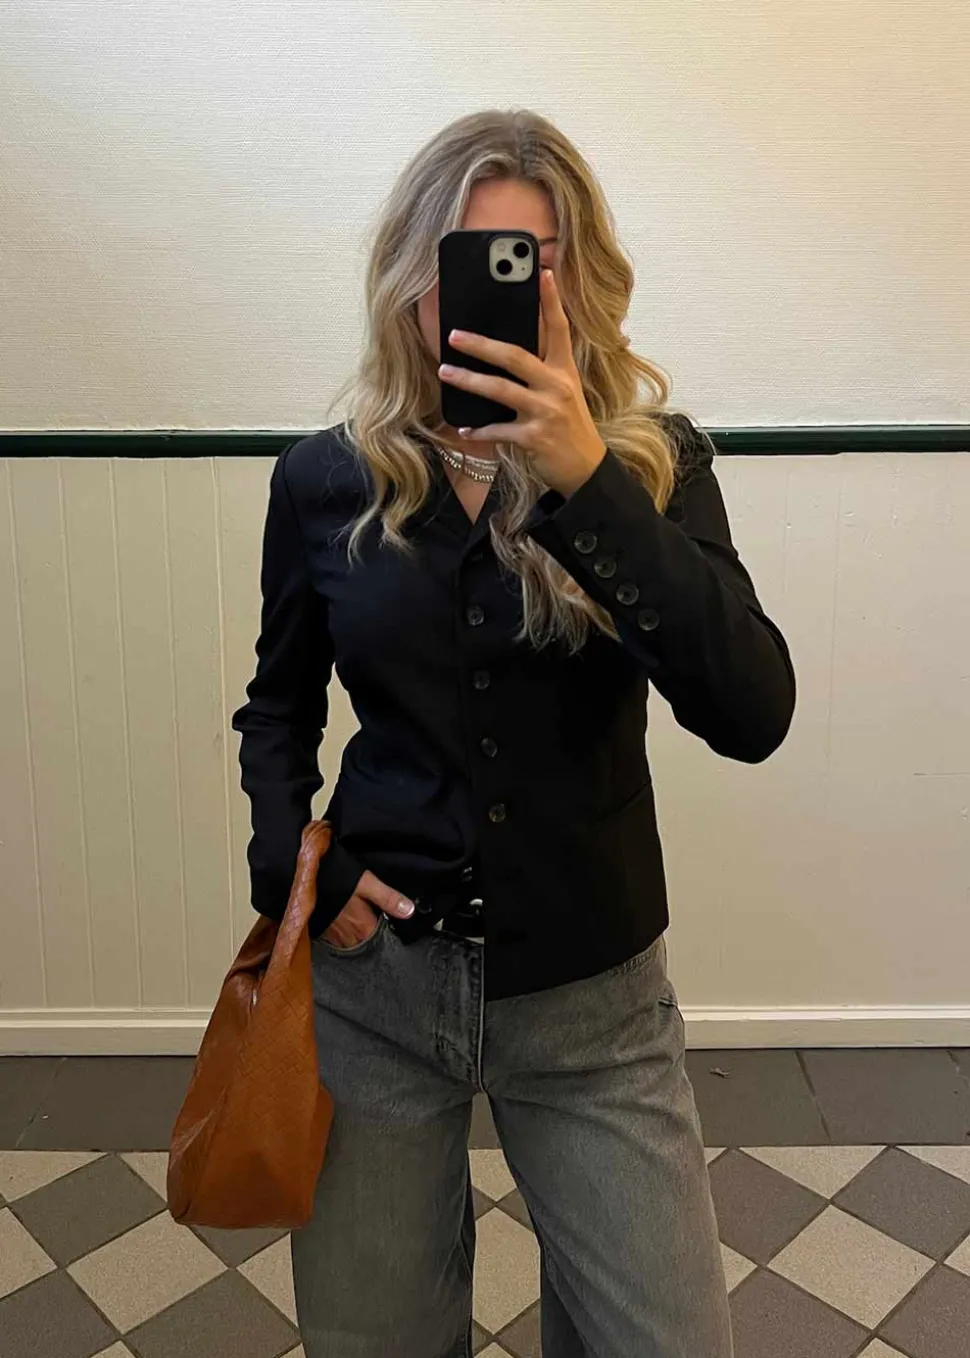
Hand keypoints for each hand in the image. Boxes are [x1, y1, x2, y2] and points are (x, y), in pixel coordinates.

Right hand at [321, 869, 414, 949]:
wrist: (302, 878)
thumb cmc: (336, 879)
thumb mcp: (367, 884)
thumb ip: (388, 898)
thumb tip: (410, 911)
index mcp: (363, 928)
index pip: (382, 939)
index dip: (386, 931)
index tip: (388, 923)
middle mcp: (349, 938)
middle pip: (367, 942)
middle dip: (371, 934)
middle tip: (373, 919)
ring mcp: (333, 937)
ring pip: (352, 942)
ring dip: (357, 934)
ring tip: (359, 921)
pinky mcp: (321, 933)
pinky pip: (337, 938)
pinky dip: (342, 932)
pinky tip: (342, 920)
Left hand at [437, 268, 607, 496]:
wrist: (585, 468)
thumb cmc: (568, 426)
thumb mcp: (563, 393)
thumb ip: (542, 371)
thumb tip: (505, 352)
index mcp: (565, 371)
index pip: (560, 329)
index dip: (551, 301)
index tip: (541, 273)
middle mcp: (557, 386)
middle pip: (515, 356)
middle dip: (482, 345)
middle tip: (454, 335)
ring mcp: (545, 412)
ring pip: (500, 390)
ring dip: (468, 380)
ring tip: (445, 372)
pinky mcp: (533, 437)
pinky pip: (498, 429)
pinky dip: (478, 430)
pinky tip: (464, 429)